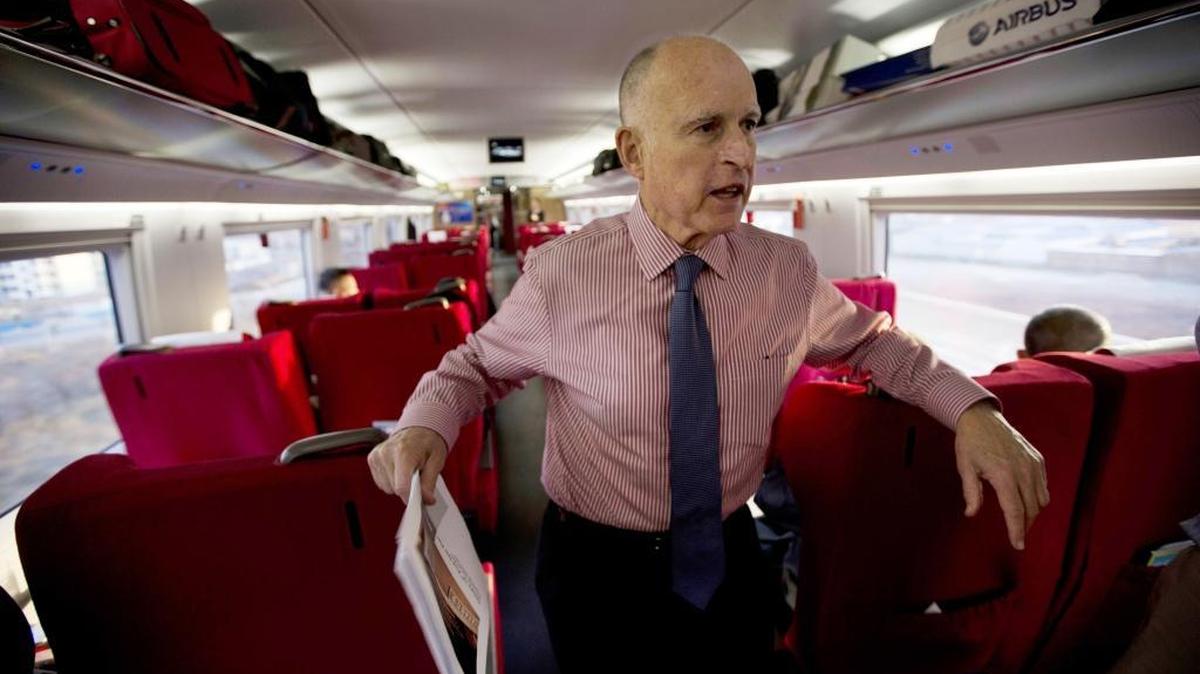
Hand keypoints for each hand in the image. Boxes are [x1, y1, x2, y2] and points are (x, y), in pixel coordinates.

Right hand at [367, 426, 447, 504]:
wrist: (418, 428)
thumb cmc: (428, 441)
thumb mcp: (437, 460)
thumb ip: (430, 481)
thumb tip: (426, 499)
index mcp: (404, 451)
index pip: (401, 486)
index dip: (411, 497)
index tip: (420, 500)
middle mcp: (386, 453)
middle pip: (394, 489)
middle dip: (408, 489)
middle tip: (417, 477)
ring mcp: (377, 456)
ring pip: (387, 488)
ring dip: (399, 484)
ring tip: (408, 470)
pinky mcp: (372, 459)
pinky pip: (381, 483)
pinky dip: (391, 481)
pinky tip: (399, 470)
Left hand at [954, 401, 1049, 549]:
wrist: (982, 418)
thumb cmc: (970, 443)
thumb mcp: (965, 468)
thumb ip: (971, 493)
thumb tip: (971, 514)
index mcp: (1004, 475)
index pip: (1015, 511)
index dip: (1017, 531)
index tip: (1018, 545)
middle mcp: (1023, 471)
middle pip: (1031, 509)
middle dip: (1025, 525)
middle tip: (1017, 535)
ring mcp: (1033, 464)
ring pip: (1041, 500)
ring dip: (1033, 513)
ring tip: (1021, 520)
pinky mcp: (1038, 459)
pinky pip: (1044, 486)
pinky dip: (1038, 497)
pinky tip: (1026, 500)